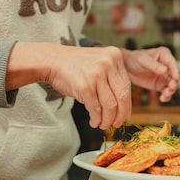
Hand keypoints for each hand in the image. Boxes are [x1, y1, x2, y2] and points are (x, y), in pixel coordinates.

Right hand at [7, 43, 131, 129]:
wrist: (52, 60)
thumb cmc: (75, 65)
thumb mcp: (99, 63)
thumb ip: (112, 78)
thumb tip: (124, 105)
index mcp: (115, 55)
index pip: (127, 86)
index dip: (127, 105)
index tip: (124, 115)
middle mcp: (108, 63)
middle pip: (122, 97)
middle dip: (120, 115)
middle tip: (116, 124)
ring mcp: (97, 74)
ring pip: (110, 105)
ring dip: (107, 119)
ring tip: (102, 124)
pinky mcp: (85, 86)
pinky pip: (96, 109)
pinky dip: (96, 118)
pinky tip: (93, 121)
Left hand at [120, 46, 179, 102]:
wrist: (125, 68)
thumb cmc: (134, 59)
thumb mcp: (143, 60)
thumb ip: (153, 65)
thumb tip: (165, 70)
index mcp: (164, 55)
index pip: (173, 63)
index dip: (176, 71)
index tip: (175, 78)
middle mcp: (167, 65)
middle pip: (175, 75)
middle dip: (174, 82)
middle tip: (170, 88)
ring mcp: (164, 76)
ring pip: (172, 84)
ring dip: (171, 91)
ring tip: (165, 95)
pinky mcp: (160, 85)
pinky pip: (166, 91)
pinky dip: (166, 96)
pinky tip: (162, 99)